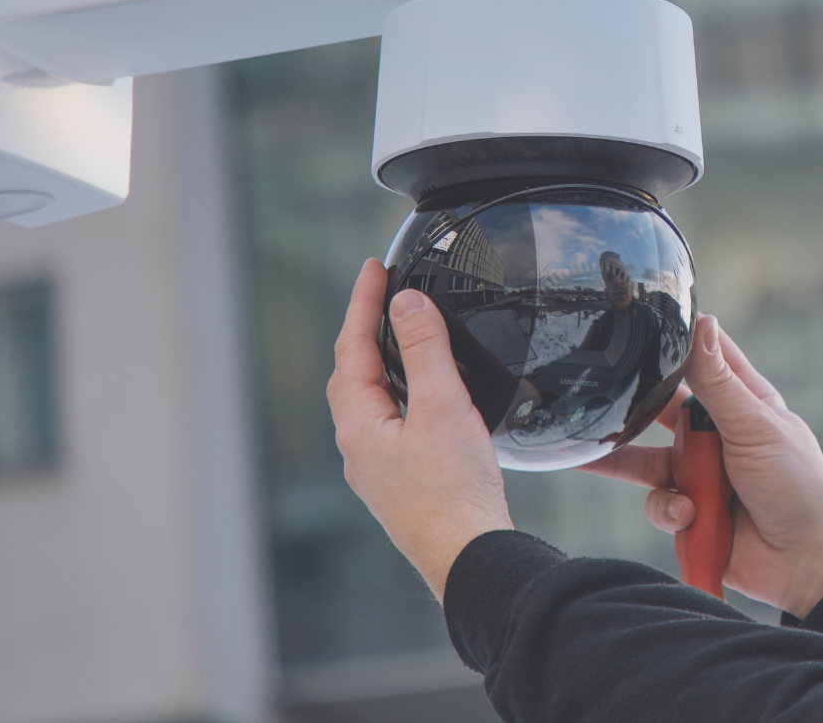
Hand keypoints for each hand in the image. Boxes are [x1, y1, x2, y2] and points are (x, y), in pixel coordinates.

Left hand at [327, 258, 512, 599]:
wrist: (469, 555)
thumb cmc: (453, 491)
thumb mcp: (441, 406)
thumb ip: (425, 349)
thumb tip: (406, 303)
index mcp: (359, 425)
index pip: (352, 346)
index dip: (363, 301)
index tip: (374, 266)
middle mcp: (359, 447)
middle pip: (353, 373)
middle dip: (366, 328)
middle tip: (383, 292)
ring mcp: (379, 468)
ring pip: (371, 400)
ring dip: (382, 361)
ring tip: (401, 333)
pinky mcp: (403, 483)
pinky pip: (391, 422)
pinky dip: (400, 391)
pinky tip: (423, 396)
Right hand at [584, 316, 822, 618]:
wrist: (807, 562)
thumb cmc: (798, 483)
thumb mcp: (755, 426)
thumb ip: (718, 382)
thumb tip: (701, 322)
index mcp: (740, 402)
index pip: (704, 356)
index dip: (677, 339)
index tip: (640, 316)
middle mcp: (714, 434)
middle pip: (658, 407)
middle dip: (632, 405)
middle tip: (598, 393)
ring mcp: (699, 473)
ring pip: (643, 459)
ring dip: (627, 461)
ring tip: (598, 454)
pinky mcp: (687, 513)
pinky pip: (658, 504)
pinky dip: (669, 509)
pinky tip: (691, 515)